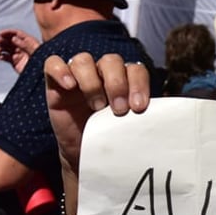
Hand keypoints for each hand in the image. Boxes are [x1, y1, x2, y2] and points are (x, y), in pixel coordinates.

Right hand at [0, 29, 39, 73]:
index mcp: (28, 41)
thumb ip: (24, 44)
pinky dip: (1, 56)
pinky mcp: (14, 62)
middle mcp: (22, 46)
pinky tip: (0, 57)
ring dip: (0, 48)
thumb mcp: (34, 51)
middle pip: (9, 40)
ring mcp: (18, 54)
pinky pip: (6, 57)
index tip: (0, 33)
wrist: (41, 73)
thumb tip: (13, 38)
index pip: (16, 33)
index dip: (8, 32)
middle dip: (2, 40)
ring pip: (6, 48)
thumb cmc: (41, 60)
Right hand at [44, 53, 151, 171]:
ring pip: (84, 59)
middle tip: (119, 110)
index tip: (139, 108)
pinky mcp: (55, 84)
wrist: (84, 155)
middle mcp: (101, 73)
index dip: (138, 84)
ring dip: (92, 82)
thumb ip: (140, 115)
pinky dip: (61, 70)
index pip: (135, 69)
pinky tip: (70, 86)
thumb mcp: (128, 126)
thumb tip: (163, 117)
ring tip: (96, 106)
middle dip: (117, 84)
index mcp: (124, 80)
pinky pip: (53, 63)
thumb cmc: (109, 137)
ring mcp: (77, 76)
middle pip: (111, 61)